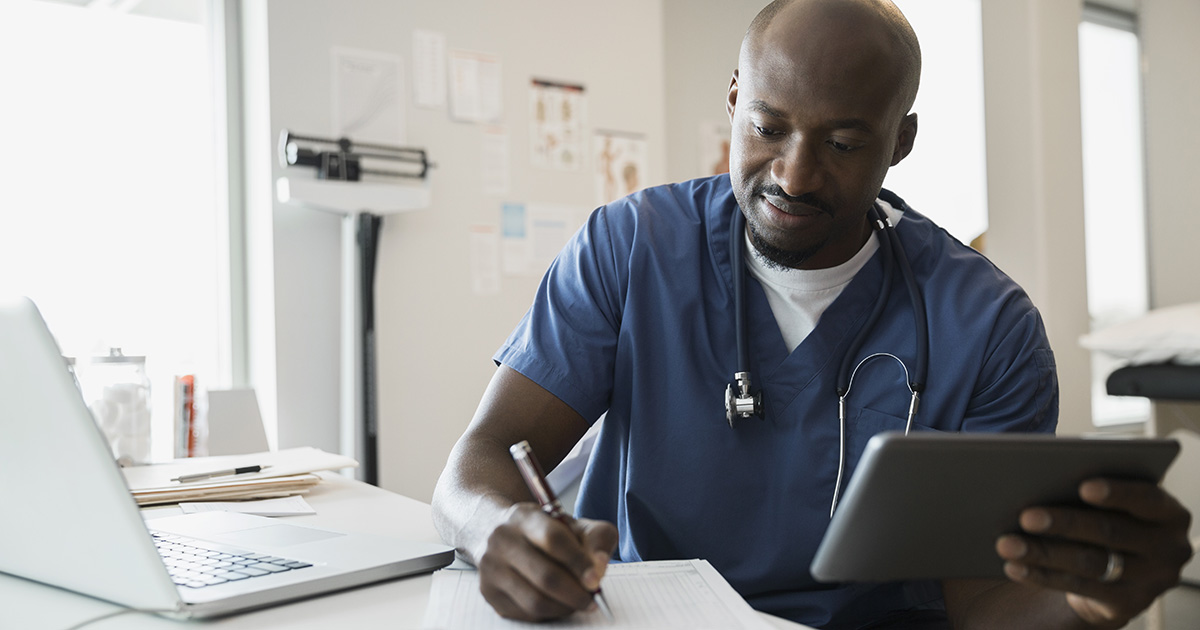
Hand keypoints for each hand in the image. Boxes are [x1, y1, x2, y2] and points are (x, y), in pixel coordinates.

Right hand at [475, 502, 617, 620]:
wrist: (496, 531)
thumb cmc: (543, 531)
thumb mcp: (572, 524)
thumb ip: (595, 538)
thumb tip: (599, 567)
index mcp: (525, 517)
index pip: (554, 539)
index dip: (579, 562)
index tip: (596, 579)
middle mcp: (502, 539)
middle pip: (545, 576)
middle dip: (576, 593)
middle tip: (593, 599)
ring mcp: (491, 567)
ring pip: (535, 600)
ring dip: (565, 607)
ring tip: (578, 602)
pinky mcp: (488, 591)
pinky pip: (525, 613)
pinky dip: (549, 613)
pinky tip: (558, 604)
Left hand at [995, 478, 1193, 627]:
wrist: (1121, 573)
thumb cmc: (1109, 519)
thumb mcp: (1112, 504)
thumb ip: (1090, 489)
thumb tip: (1041, 476)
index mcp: (1168, 512)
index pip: (1147, 498)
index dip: (1117, 492)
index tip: (1083, 486)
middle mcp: (1168, 547)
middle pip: (1111, 532)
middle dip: (1065, 523)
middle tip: (1025, 516)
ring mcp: (1151, 580)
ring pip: (1091, 563)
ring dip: (1044, 553)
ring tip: (1007, 544)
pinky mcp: (1128, 604)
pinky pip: (1079, 588)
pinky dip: (1042, 576)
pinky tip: (1016, 567)